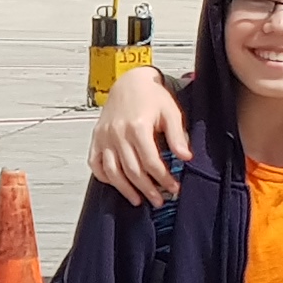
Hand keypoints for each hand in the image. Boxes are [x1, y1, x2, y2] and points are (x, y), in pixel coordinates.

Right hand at [89, 66, 188, 205]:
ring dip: (125, 189)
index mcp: (138, 126)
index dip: (163, 179)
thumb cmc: (152, 95)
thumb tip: (186, 157)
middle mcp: (118, 133)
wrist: (130, 81)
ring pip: (112, 171)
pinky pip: (96, 163)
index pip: (151, 162)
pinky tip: (117, 184)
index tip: (173, 188)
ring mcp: (104, 136)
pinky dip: (104, 177)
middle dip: (147, 189)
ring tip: (138, 200)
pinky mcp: (96, 137)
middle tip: (159, 201)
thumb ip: (177, 135)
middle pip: (132, 171)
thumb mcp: (171, 111)